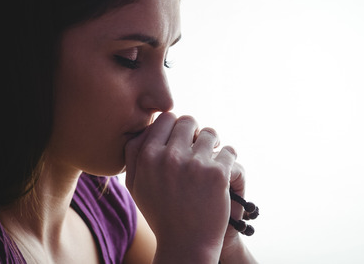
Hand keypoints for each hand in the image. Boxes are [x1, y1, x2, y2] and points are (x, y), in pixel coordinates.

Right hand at [124, 112, 235, 261]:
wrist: (186, 244)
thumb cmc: (161, 213)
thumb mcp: (136, 185)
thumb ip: (134, 153)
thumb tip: (145, 127)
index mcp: (148, 156)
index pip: (166, 118)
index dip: (175, 127)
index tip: (182, 139)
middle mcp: (170, 157)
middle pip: (188, 121)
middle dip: (194, 133)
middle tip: (198, 148)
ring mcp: (195, 165)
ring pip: (210, 133)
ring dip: (213, 144)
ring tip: (212, 159)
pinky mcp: (217, 174)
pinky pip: (229, 151)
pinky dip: (228, 159)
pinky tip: (223, 171)